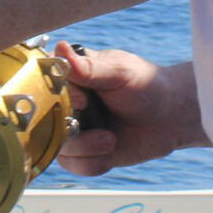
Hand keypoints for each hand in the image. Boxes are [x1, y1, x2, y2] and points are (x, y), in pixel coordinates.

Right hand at [54, 43, 195, 175]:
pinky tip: (110, 150)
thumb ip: (89, 68)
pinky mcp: (80, 152)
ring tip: (110, 140)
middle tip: (95, 126)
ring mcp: (69, 127)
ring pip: (58, 146)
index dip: (59, 97)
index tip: (85, 101)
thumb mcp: (120, 73)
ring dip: (85, 148)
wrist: (169, 118)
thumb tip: (60, 48)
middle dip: (70, 129)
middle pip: (44, 120)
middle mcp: (63, 102)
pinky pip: (73, 164)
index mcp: (68, 74)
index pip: (43, 85)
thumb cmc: (146, 86)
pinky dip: (92, 162)